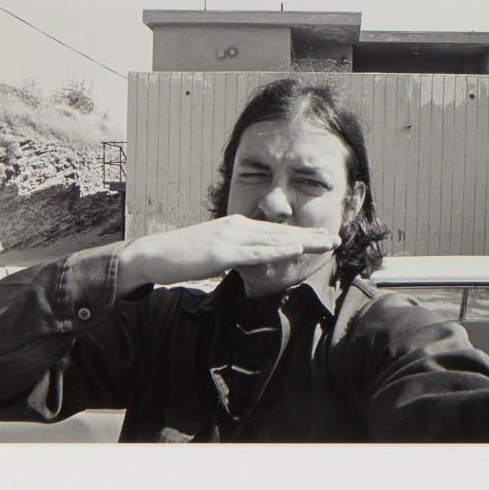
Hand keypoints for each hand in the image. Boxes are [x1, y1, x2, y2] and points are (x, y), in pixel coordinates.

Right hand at [118, 216, 337, 293]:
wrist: (152, 256)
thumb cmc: (181, 257)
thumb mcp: (214, 253)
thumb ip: (233, 255)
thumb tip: (251, 262)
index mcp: (236, 227)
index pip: (275, 230)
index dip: (300, 234)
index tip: (322, 236)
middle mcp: (238, 227)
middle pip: (281, 232)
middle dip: (310, 236)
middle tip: (336, 239)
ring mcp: (231, 237)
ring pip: (274, 239)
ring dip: (303, 241)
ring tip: (326, 243)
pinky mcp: (222, 251)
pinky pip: (255, 252)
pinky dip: (277, 250)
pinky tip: (295, 250)